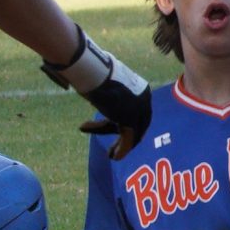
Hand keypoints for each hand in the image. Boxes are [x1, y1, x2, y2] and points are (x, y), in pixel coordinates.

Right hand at [44, 25, 152, 156]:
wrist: (93, 72)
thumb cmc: (91, 71)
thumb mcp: (101, 83)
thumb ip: (102, 91)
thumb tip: (84, 83)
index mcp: (140, 88)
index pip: (135, 110)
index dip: (123, 122)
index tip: (112, 129)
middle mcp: (144, 100)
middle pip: (137, 124)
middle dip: (125, 137)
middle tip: (114, 147)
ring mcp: (140, 111)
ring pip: (132, 134)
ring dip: (121, 145)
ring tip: (110, 155)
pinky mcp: (132, 121)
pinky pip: (128, 140)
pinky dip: (121, 150)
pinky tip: (113, 157)